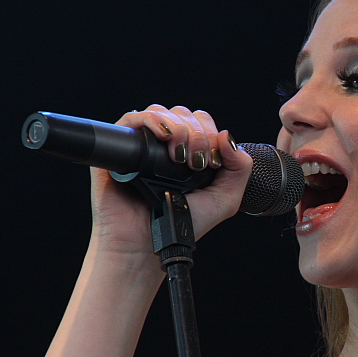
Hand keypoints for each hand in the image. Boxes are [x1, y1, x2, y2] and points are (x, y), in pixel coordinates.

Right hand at [88, 105, 252, 262]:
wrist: (147, 244)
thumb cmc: (182, 225)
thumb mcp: (224, 199)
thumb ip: (239, 169)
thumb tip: (227, 136)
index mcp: (189, 153)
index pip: (202, 122)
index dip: (210, 134)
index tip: (211, 161)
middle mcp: (166, 146)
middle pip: (184, 115)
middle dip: (197, 133)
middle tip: (195, 162)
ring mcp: (143, 146)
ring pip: (162, 112)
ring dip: (178, 127)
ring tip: (179, 156)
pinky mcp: (119, 149)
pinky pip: (133, 119)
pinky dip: (151, 119)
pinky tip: (164, 136)